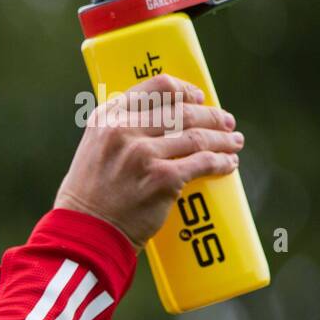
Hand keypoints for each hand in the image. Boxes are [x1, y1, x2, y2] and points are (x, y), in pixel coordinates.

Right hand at [55, 74, 243, 250]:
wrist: (85, 231)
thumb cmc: (90, 194)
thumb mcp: (94, 148)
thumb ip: (120, 130)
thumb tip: (165, 119)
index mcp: (107, 118)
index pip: (156, 88)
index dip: (185, 90)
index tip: (198, 97)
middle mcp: (123, 131)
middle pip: (184, 112)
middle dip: (212, 116)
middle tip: (226, 123)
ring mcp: (143, 154)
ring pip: (199, 137)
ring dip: (223, 140)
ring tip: (234, 143)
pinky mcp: (162, 178)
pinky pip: (204, 163)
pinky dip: (222, 162)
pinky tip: (228, 164)